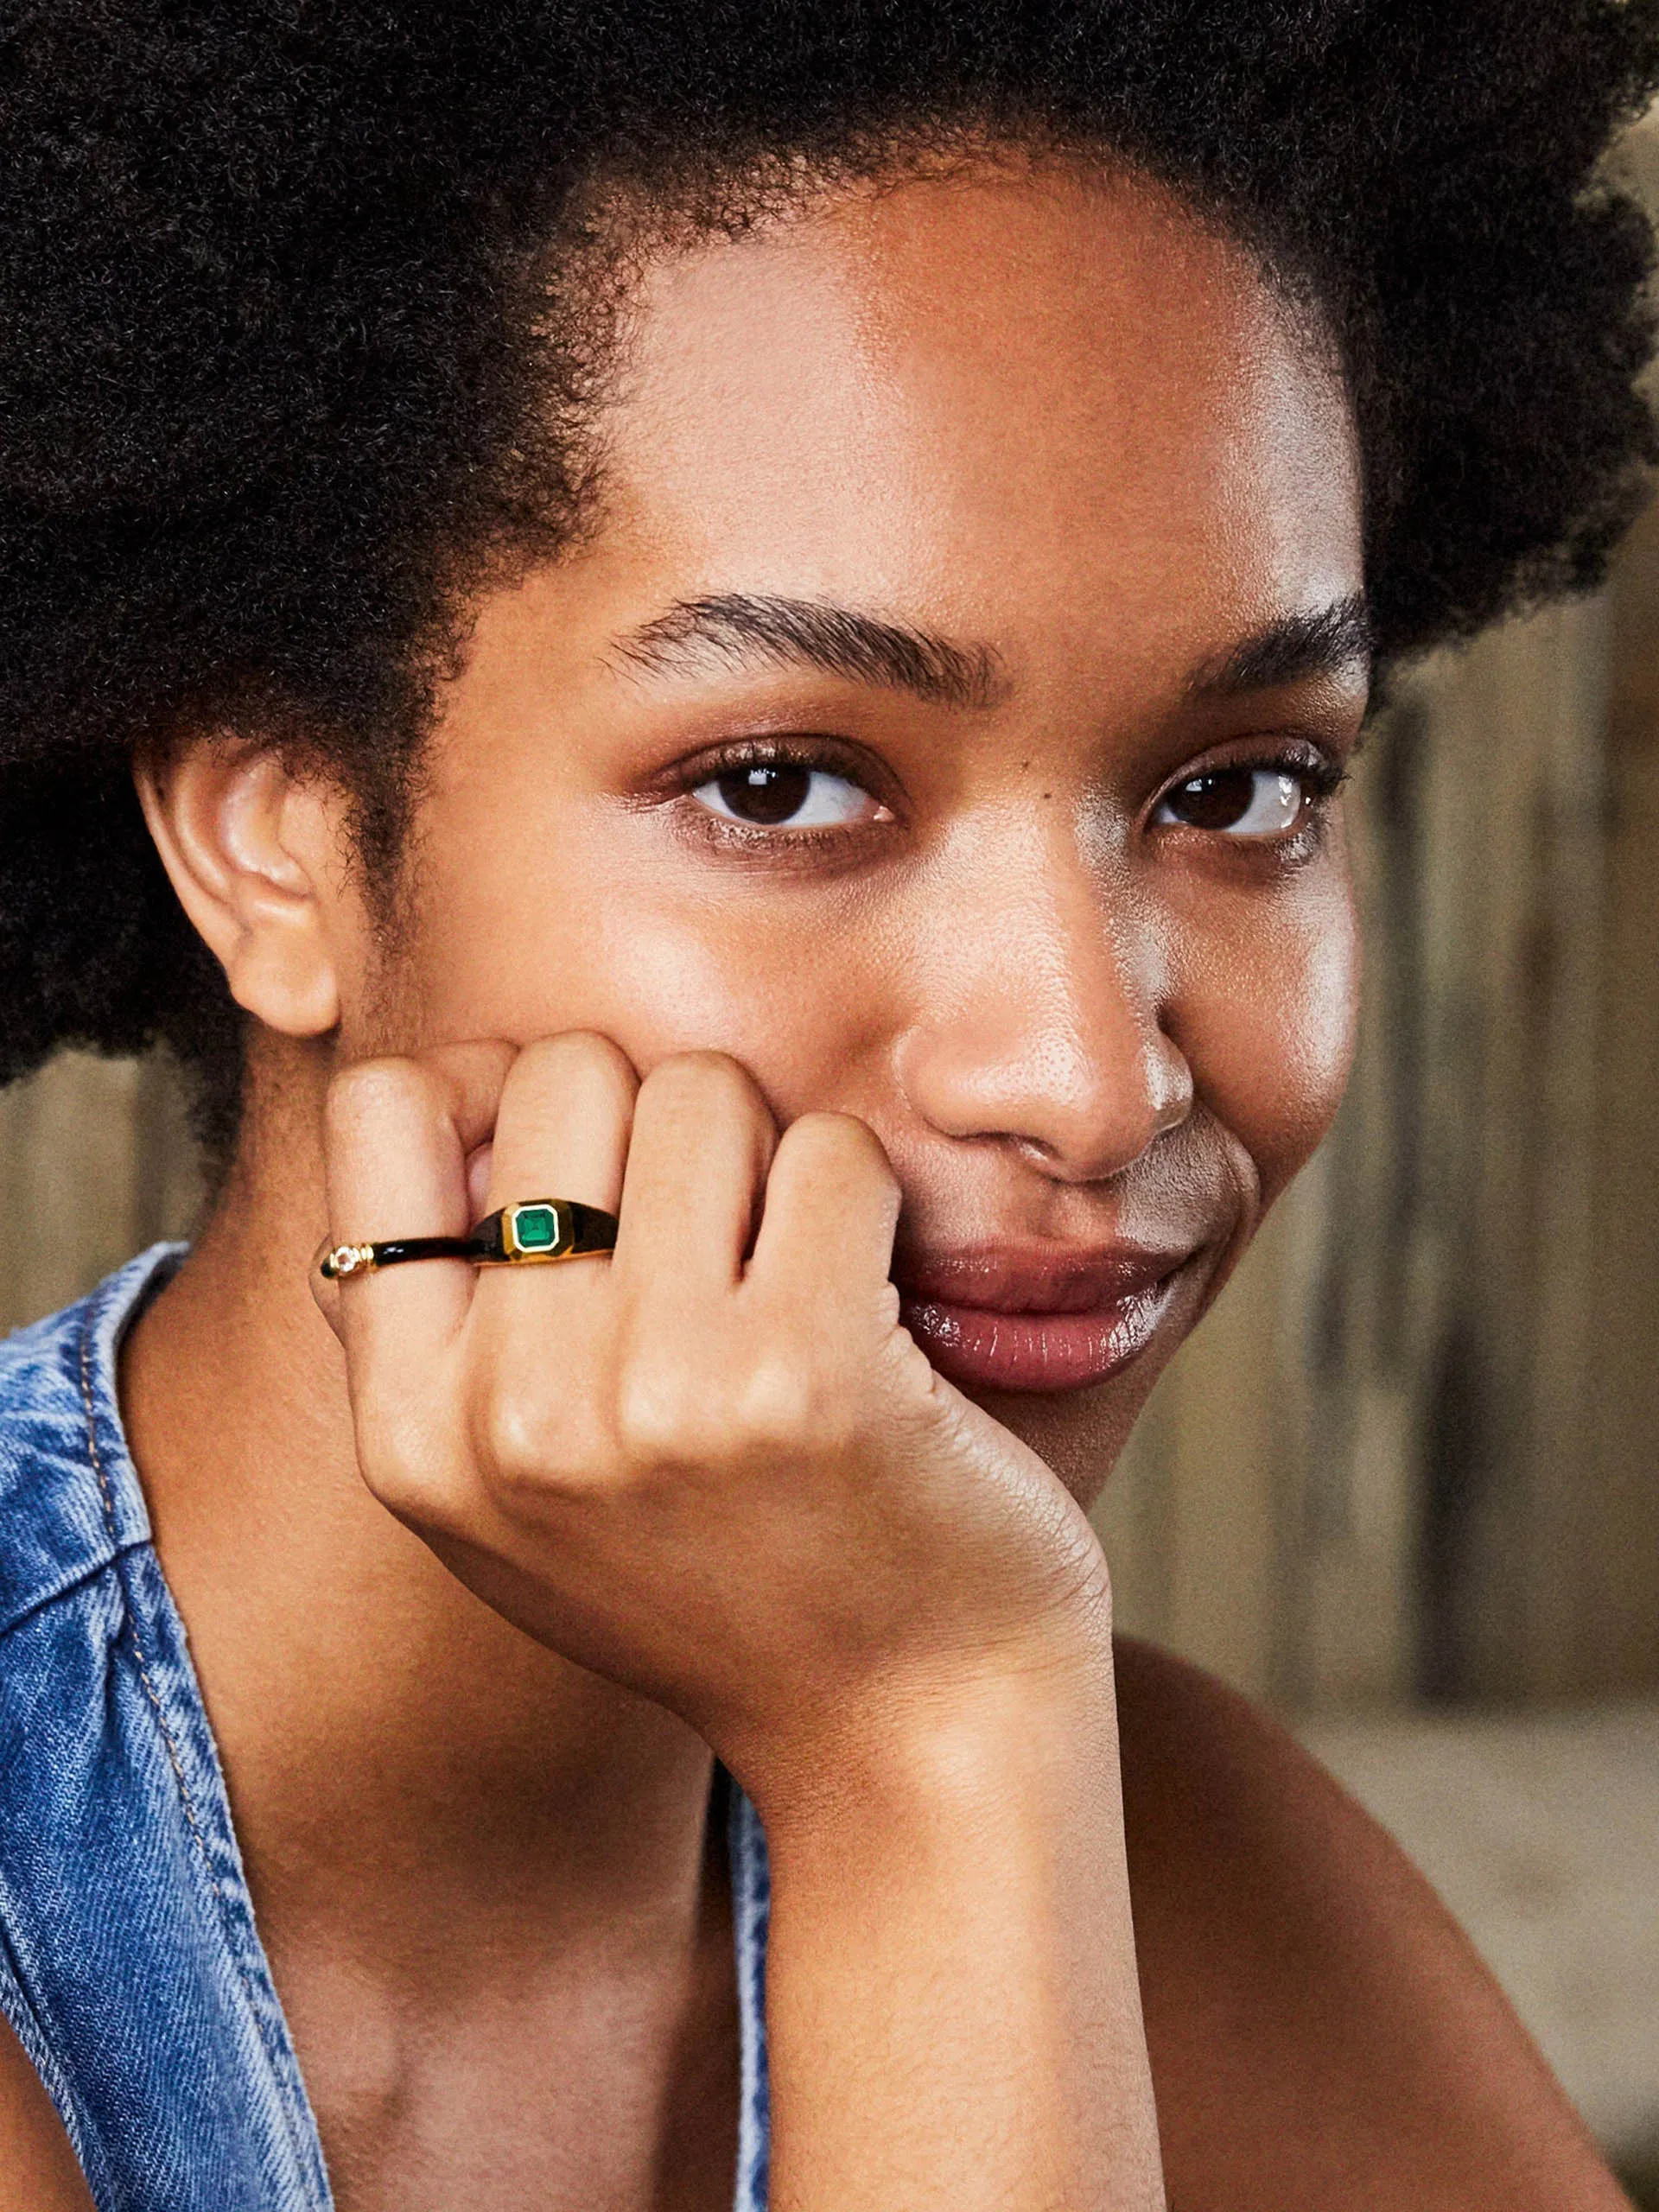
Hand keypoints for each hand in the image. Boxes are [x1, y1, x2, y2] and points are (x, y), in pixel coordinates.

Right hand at [319, 1035, 1111, 1810]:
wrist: (906, 1736)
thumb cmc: (723, 1584)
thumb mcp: (517, 1500)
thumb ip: (451, 1324)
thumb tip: (469, 1090)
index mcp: (412, 1433)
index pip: (384, 1110)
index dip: (492, 1094)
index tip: (587, 1163)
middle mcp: (512, 1413)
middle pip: (565, 1074)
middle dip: (656, 1121)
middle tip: (720, 1235)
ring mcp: (656, 1392)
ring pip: (703, 1092)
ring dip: (772, 1156)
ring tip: (795, 1275)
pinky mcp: (807, 1372)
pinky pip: (833, 1153)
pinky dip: (869, 1201)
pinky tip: (873, 1305)